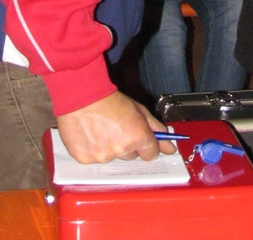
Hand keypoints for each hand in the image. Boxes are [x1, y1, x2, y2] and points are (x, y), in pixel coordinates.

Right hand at [56, 90, 174, 162]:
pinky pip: (94, 159)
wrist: (82, 95)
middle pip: (131, 156)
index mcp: (137, 137)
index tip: (144, 140)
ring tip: (101, 128)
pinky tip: (90, 133)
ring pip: (112, 157)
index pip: (151, 153)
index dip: (148, 145)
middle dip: (128, 144)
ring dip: (109, 147)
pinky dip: (93, 149)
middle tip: (118, 128)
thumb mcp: (138, 109)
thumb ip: (155, 127)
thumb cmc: (109, 99)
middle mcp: (121, 150)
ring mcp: (103, 156)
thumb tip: (170, 145)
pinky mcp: (86, 159)